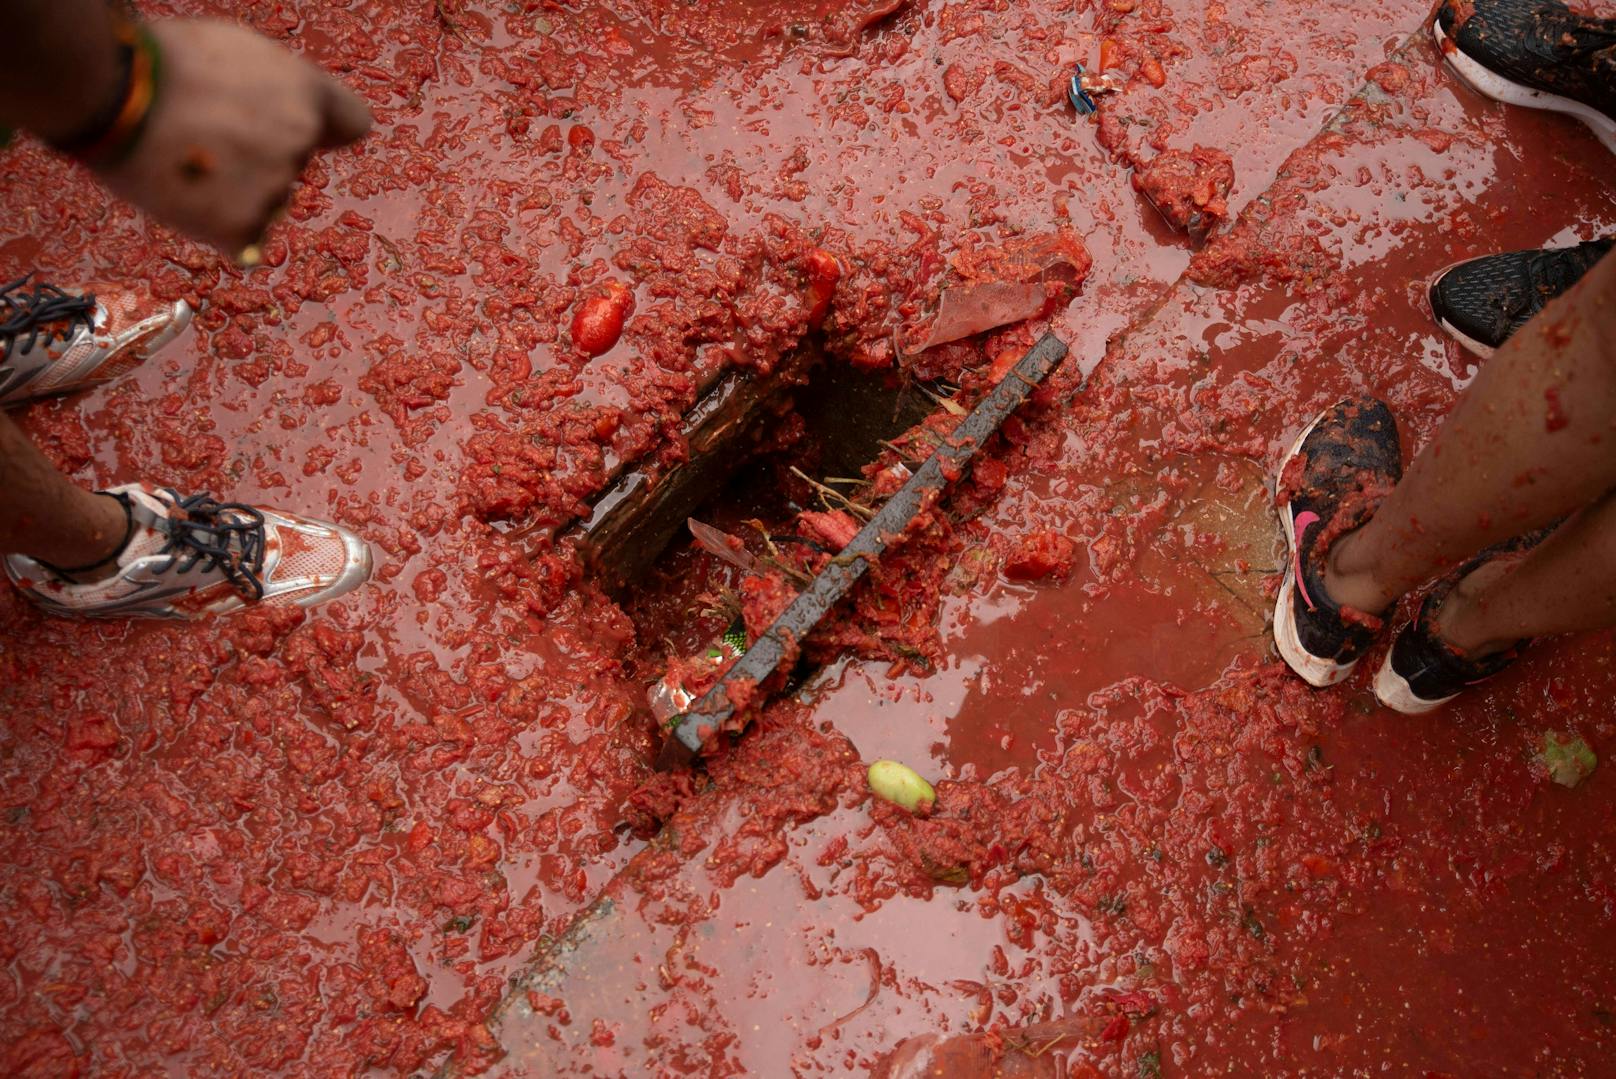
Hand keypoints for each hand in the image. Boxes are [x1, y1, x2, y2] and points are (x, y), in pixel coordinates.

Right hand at [97, 19, 371, 253]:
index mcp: (304, 92)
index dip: (321, 130)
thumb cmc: (160, 63)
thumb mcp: (234, 50)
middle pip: (294, 167)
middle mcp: (301, 140)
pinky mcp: (244, 228)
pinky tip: (182, 195)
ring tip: (181, 160)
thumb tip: (290, 112)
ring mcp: (275, 187)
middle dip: (260, 161)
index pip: (351, 124)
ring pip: (265, 204)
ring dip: (233, 195)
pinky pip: (242, 241)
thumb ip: (277, 87)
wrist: (109, 93)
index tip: (297, 135)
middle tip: (202, 139)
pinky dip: (214, 228)